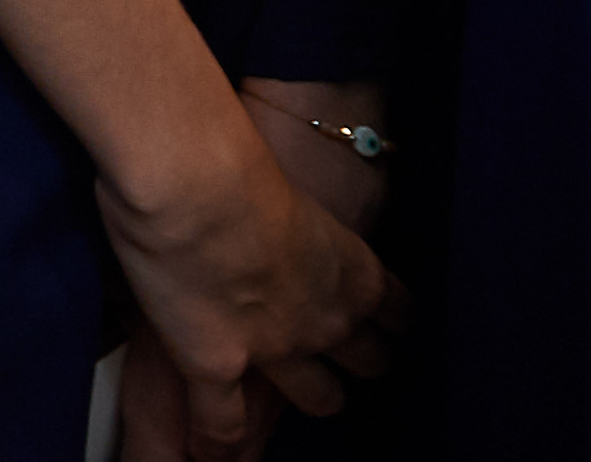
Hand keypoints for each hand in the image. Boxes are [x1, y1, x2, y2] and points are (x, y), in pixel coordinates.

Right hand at [97, 97, 394, 455]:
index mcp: (353, 268)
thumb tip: (263, 213)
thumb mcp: (285, 184)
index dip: (390, 324)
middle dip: (354, 363)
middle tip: (334, 359)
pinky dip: (218, 442)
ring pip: (316, 398)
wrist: (194, 177)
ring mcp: (277, 349)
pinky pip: (224, 423)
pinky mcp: (217, 363)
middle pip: (365, 363)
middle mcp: (328, 318)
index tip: (384, 325)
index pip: (397, 315)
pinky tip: (212, 454)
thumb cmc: (232, 158)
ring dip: (306, 399)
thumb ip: (287, 214)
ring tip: (289, 404)